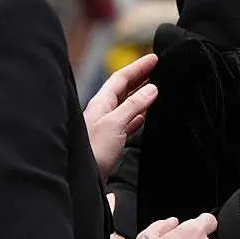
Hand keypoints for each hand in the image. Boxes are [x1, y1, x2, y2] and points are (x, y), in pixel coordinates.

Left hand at [84, 54, 157, 177]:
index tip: (154, 58)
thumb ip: (134, 106)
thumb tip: (152, 89)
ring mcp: (106, 126)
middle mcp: (102, 112)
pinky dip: (138, 116)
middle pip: (123, 89)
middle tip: (158, 68)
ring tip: (156, 89)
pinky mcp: (111, 141)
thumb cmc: (93, 151)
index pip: (121, 78)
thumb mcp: (115, 123)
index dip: (137, 67)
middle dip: (140, 77)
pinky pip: (127, 122)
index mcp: (101, 103)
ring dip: (140, 95)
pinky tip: (144, 118)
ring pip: (126, 105)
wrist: (81, 180)